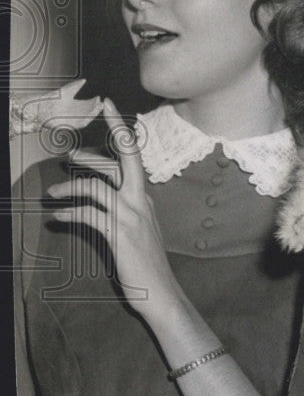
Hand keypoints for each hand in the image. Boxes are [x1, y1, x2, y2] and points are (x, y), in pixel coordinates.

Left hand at [10, 78, 102, 136]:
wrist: (42, 108)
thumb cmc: (52, 99)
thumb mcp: (66, 90)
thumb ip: (76, 85)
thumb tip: (84, 80)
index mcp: (77, 105)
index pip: (89, 104)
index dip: (95, 101)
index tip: (99, 98)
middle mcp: (77, 113)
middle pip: (90, 111)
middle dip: (97, 108)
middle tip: (101, 104)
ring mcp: (75, 119)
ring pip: (88, 118)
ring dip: (94, 114)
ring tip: (98, 108)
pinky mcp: (72, 125)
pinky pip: (82, 124)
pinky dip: (87, 120)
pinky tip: (90, 115)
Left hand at [46, 98, 185, 316]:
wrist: (161, 291)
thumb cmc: (148, 262)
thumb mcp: (139, 228)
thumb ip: (125, 209)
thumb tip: (102, 197)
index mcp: (145, 197)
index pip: (133, 155)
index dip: (120, 128)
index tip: (108, 104)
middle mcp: (140, 201)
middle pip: (116, 164)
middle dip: (89, 155)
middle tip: (67, 156)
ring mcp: (130, 216)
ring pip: (95, 188)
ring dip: (68, 189)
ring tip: (50, 194)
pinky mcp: (118, 233)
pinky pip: (87, 215)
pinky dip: (68, 213)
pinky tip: (57, 218)